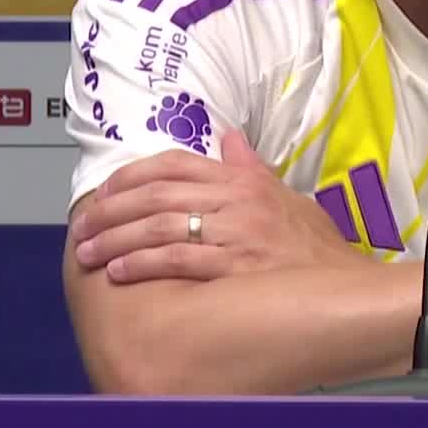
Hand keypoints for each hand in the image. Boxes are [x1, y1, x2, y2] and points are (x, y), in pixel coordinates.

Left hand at [69, 128, 360, 282]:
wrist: (346, 288)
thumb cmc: (316, 250)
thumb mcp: (288, 199)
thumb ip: (253, 170)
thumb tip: (231, 138)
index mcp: (243, 181)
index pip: (174, 165)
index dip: (130, 176)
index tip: (103, 192)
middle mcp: (235, 201)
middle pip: (157, 195)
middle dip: (111, 211)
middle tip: (81, 227)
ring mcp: (235, 233)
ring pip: (160, 226)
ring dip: (116, 239)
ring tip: (88, 253)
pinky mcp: (235, 266)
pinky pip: (179, 260)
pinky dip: (144, 264)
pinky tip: (119, 271)